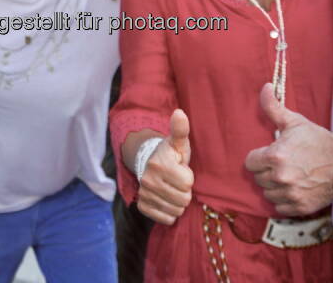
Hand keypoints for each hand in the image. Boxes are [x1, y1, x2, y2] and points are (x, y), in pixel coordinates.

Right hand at [137, 110, 193, 225]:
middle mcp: (149, 180)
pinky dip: (170, 212)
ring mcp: (145, 194)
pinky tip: (167, 200)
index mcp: (159, 164)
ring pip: (176, 210)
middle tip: (178, 181)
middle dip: (185, 191)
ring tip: (173, 190)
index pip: (188, 183)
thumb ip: (180, 129)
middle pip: (183, 199)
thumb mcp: (178, 142)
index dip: (188, 177)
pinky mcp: (143, 206)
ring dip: (178, 202)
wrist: (149, 163)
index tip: (182, 170)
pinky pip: (166, 219)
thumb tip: (180, 113)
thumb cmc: (170, 154)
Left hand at [244, 83, 332, 215]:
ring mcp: (291, 194)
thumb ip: (273, 106)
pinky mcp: (300, 207)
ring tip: (288, 176)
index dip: (258, 157)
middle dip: (266, 171)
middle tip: (282, 164)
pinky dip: (284, 200)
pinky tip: (294, 189)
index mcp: (275, 156)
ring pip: (267, 193)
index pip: (250, 163)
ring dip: (274, 186)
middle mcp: (280, 177)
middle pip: (258, 178)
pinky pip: (279, 207)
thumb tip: (264, 87)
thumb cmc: (317, 140)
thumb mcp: (294, 121)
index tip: (269, 155)